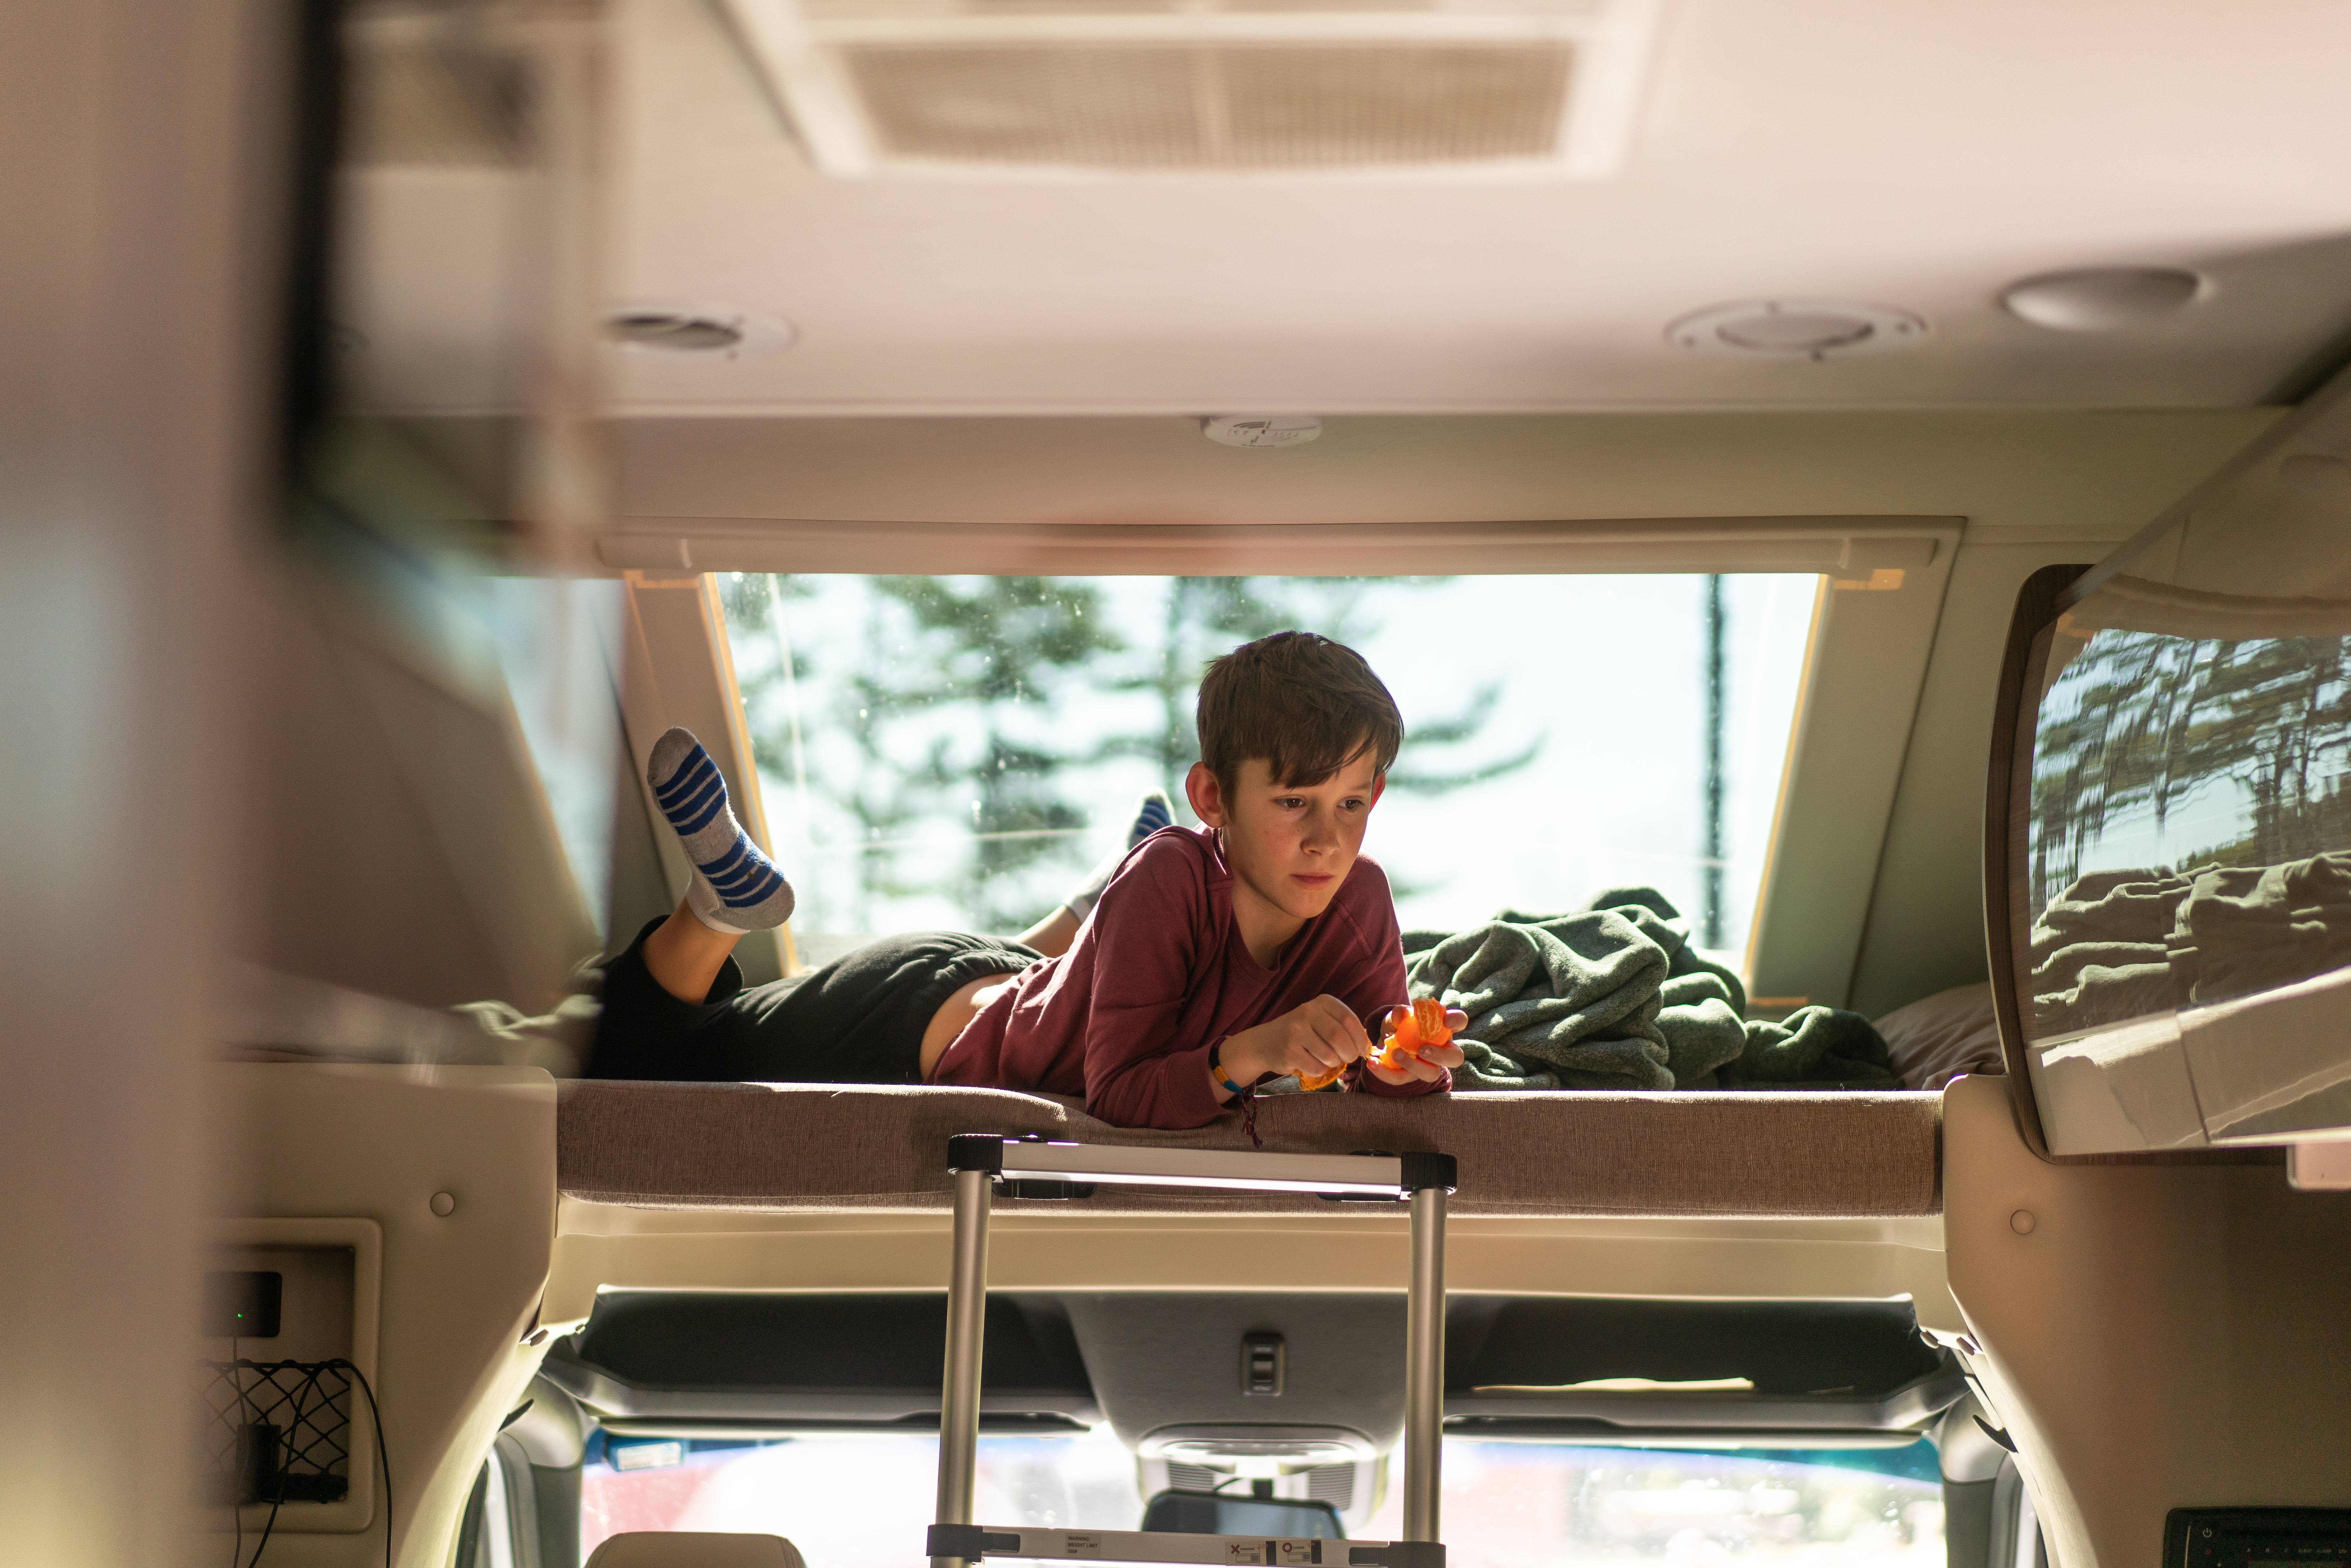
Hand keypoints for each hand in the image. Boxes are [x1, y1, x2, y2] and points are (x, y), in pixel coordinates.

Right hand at [1218, 995, 1371, 1094]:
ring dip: (1333, 1063)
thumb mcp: (1323, 1021)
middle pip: (1340, 1038)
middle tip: (1347, 1059)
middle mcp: (1307, 1011)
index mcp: (1322, 1002)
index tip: (1363, 1051)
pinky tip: (1310, 1063)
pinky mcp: (1288, 1050)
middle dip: (1349, 1054)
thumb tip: (1369, 1048)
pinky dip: (1319, 1071)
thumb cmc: (1303, 1033)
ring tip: (1325, 1059)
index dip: (1361, 1040)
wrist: (1265, 1042)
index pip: (1349, 1020)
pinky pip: (1316, 1068)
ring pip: (1330, 1056)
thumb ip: (1344, 1028)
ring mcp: (1295, 1030)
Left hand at [1362, 1006, 1468, 1086]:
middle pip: (1454, 1058)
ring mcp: (1427, 1066)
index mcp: (1443, 1029)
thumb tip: (1400, 1015)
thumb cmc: (1401, 1023)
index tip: (1446, 1020)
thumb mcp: (1399, 1015)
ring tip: (1395, 1053)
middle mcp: (1441, 1050)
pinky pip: (1400, 1078)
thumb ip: (1400, 1013)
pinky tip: (1372, 1063)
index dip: (1457, 1020)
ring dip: (1413, 1065)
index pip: (1459, 1022)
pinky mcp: (1408, 1076)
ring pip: (1430, 1074)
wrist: (1386, 1039)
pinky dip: (1385, 1072)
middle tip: (1423, 1049)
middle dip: (1440, 1055)